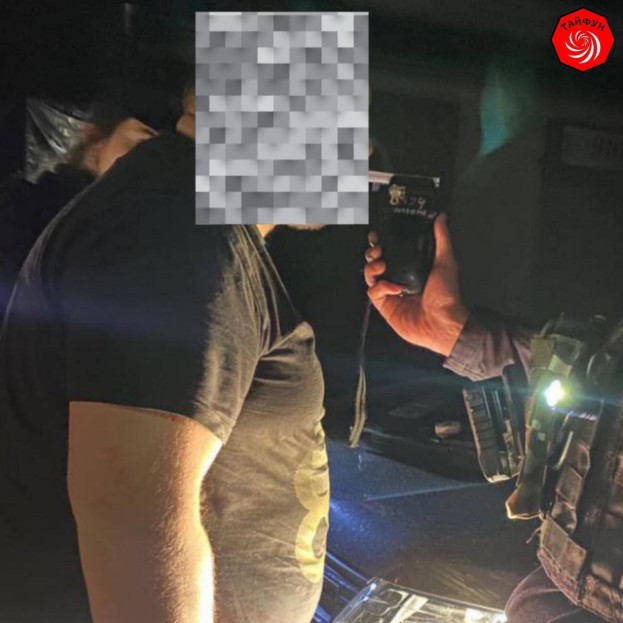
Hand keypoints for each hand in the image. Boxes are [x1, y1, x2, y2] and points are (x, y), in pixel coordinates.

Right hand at [364, 214, 468, 356]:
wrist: (442, 322)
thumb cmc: (447, 295)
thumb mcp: (445, 262)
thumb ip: (442, 239)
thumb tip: (441, 217)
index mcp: (411, 268)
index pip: (391, 252)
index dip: (381, 243)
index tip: (378, 236)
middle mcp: (399, 278)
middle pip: (375, 261)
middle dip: (372, 253)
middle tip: (378, 251)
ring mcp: (390, 293)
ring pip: (370, 275)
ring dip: (372, 268)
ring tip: (382, 266)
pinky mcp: (385, 306)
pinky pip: (373, 292)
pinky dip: (381, 287)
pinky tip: (394, 288)